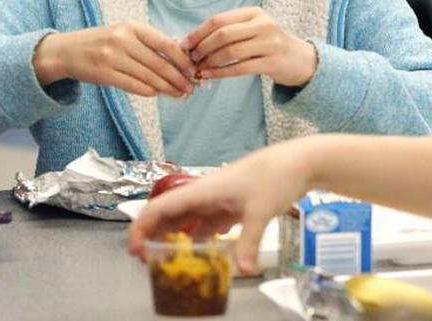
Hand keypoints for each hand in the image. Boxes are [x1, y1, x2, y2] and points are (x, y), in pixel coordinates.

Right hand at [33, 22, 195, 97]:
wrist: (67, 51)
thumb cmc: (101, 42)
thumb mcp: (124, 32)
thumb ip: (148, 43)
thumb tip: (179, 59)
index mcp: (132, 27)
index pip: (165, 44)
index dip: (182, 59)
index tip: (193, 70)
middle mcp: (123, 40)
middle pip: (159, 63)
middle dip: (178, 78)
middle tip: (190, 88)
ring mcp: (112, 57)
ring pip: (148, 77)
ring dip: (167, 88)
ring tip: (179, 94)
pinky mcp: (104, 74)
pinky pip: (133, 85)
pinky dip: (149, 91)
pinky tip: (158, 94)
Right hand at [128, 138, 315, 273]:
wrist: (297, 162)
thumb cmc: (275, 176)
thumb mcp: (260, 210)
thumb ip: (248, 242)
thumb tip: (243, 270)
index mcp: (201, 190)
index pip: (160, 207)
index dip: (142, 227)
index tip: (135, 249)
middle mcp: (204, 194)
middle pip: (169, 215)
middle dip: (154, 236)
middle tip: (147, 261)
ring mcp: (217, 200)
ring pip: (187, 221)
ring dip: (175, 239)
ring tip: (167, 260)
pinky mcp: (230, 206)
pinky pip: (207, 225)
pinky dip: (200, 239)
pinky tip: (202, 254)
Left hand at [182, 7, 316, 87]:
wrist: (301, 60)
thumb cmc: (269, 44)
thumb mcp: (253, 29)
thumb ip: (229, 30)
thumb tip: (193, 40)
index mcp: (254, 13)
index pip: (219, 20)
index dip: (199, 32)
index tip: (185, 44)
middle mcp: (263, 25)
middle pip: (223, 35)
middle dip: (202, 47)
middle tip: (191, 58)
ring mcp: (270, 43)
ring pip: (230, 52)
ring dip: (210, 61)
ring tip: (198, 68)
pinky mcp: (272, 62)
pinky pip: (239, 68)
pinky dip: (220, 72)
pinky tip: (209, 75)